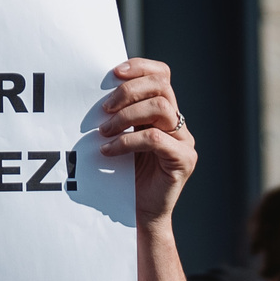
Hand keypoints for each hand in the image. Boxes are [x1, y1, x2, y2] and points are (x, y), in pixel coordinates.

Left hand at [97, 59, 194, 226]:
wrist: (140, 213)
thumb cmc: (125, 175)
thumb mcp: (120, 137)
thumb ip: (119, 115)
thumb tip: (94, 91)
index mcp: (163, 112)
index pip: (162, 75)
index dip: (140, 67)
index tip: (113, 73)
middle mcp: (178, 123)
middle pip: (161, 87)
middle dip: (128, 92)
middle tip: (104, 109)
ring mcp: (185, 140)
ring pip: (161, 108)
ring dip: (126, 116)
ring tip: (104, 131)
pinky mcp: (184, 159)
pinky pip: (156, 138)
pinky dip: (128, 141)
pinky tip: (109, 150)